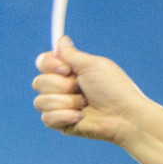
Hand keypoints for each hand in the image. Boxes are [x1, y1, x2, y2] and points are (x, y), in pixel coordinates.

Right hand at [31, 39, 153, 144]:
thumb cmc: (114, 89)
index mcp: (69, 71)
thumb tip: (61, 40)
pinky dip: (64, 116)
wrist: (123, 116)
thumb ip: (71, 54)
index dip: (49, 65)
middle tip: (80, 88)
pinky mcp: (60, 123)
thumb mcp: (93, 65)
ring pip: (40, 102)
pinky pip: (47, 118)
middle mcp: (62, 88)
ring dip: (67, 102)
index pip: (43, 63)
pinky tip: (80, 116)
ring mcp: (60, 106)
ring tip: (85, 104)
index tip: (66, 69)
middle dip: (61, 86)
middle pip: (38, 82)